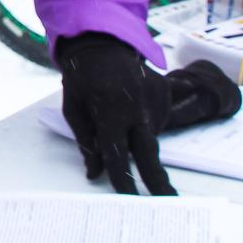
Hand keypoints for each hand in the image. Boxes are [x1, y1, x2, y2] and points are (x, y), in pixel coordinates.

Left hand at [57, 32, 174, 194]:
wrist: (103, 42)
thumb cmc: (81, 77)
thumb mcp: (72, 108)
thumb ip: (86, 142)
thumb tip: (95, 173)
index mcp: (110, 112)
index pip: (118, 156)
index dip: (124, 181)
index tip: (132, 201)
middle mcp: (137, 108)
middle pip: (150, 153)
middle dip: (158, 181)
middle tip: (170, 201)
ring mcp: (155, 99)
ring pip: (151, 136)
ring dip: (139, 139)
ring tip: (118, 114)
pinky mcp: (165, 93)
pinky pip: (156, 120)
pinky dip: (144, 122)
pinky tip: (130, 105)